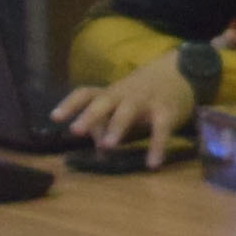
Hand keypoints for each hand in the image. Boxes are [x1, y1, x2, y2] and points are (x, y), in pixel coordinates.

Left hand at [55, 56, 200, 149]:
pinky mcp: (167, 111)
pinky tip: (153, 164)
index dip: (70, 104)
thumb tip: (96, 146)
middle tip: (76, 130)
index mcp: (112, 93)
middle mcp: (125, 94)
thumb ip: (108, 123)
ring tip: (108, 146)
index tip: (54, 118)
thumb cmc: (145, 92)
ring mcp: (146, 101)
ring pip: (128, 110)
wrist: (181, 72)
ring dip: (117, 126)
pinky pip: (161, 129)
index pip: (86, 93)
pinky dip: (157, 146)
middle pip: (104, 101)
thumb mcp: (124, 104)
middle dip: (90, 115)